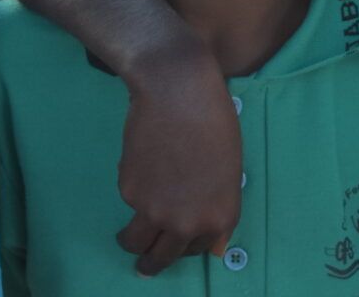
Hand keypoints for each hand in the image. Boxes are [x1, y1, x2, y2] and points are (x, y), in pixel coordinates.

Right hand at [115, 44, 241, 276]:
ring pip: (136, 242)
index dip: (188, 244)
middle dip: (152, 265)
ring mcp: (156, 211)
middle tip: (145, 267)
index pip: (201, 249)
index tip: (179, 244)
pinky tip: (142, 164)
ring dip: (133, 243)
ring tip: (129, 239)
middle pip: (163, 258)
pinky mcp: (129, 193)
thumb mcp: (229, 169)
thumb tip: (214, 247)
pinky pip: (131, 201)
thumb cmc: (213, 119)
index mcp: (220, 217)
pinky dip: (133, 190)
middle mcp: (188, 223)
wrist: (178, 92)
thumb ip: (217, 207)